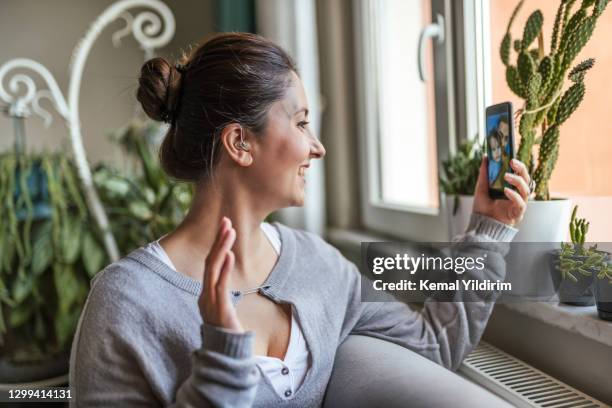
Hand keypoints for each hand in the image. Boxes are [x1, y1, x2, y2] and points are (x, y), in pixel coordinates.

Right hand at [198, 217, 243, 331]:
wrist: (226, 354)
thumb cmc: (227, 331)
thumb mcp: (224, 305)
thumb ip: (223, 287)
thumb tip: (228, 262)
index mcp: (206, 293)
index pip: (210, 263)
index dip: (217, 244)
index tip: (225, 227)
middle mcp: (205, 294)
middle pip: (210, 261)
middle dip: (218, 240)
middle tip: (226, 220)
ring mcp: (210, 301)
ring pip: (213, 269)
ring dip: (222, 248)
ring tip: (229, 230)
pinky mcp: (219, 308)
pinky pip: (220, 285)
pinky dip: (224, 268)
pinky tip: (229, 255)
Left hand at [473, 156, 529, 226]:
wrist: (480, 223)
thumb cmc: (483, 207)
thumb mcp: (481, 187)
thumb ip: (484, 173)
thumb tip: (485, 157)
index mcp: (512, 188)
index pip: (520, 175)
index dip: (519, 166)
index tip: (512, 158)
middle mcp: (518, 195)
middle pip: (527, 180)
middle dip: (521, 170)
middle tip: (512, 162)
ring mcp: (519, 204)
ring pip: (526, 191)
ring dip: (517, 181)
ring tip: (506, 176)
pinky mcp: (517, 213)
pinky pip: (520, 204)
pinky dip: (514, 196)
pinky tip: (506, 191)